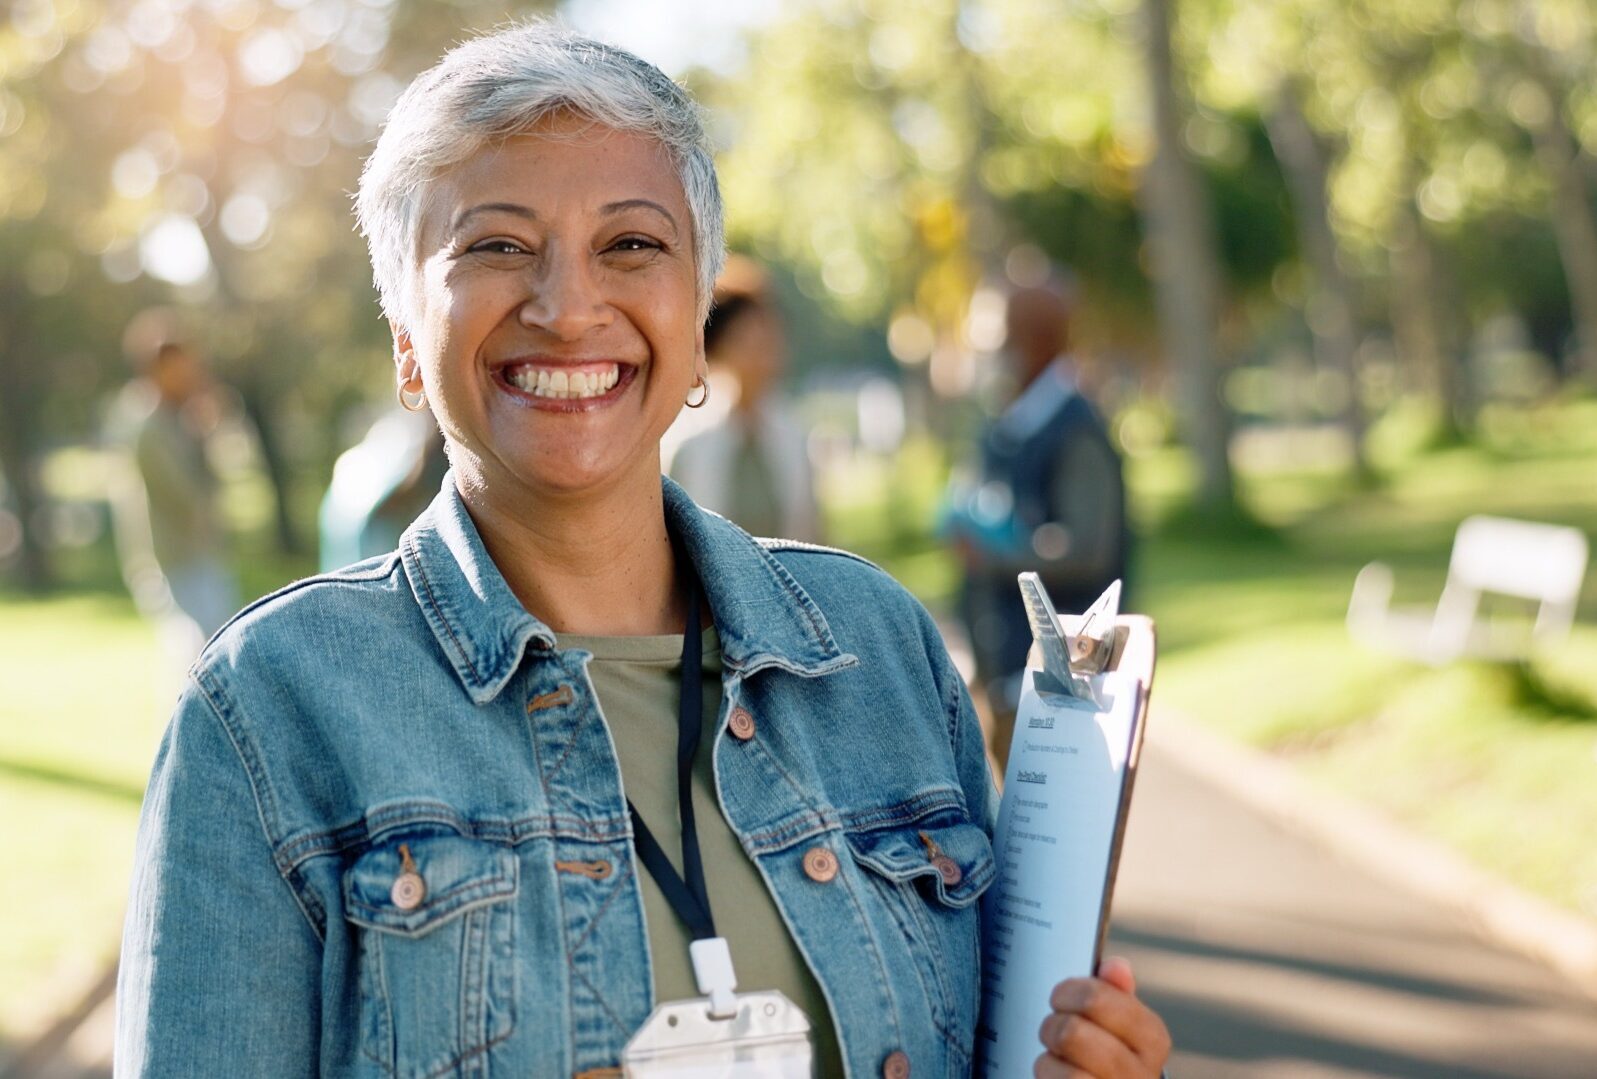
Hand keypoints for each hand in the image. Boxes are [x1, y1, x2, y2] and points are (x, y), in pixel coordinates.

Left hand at [1036, 956, 1170, 1077]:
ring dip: (1048, 1061)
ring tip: (1056, 1058)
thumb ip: (1114, 990)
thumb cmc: (1108, 1052)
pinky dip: (1048, 1077)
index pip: (1096, 998)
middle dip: (1052, 1027)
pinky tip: (1057, 1076)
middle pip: (1072, 1032)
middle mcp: (1143, 1074)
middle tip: (1054, 1029)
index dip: (1067, 993)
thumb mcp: (1118, 1019)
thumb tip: (1116, 967)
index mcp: (1152, 1039)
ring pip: (1066, 1071)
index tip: (1060, 998)